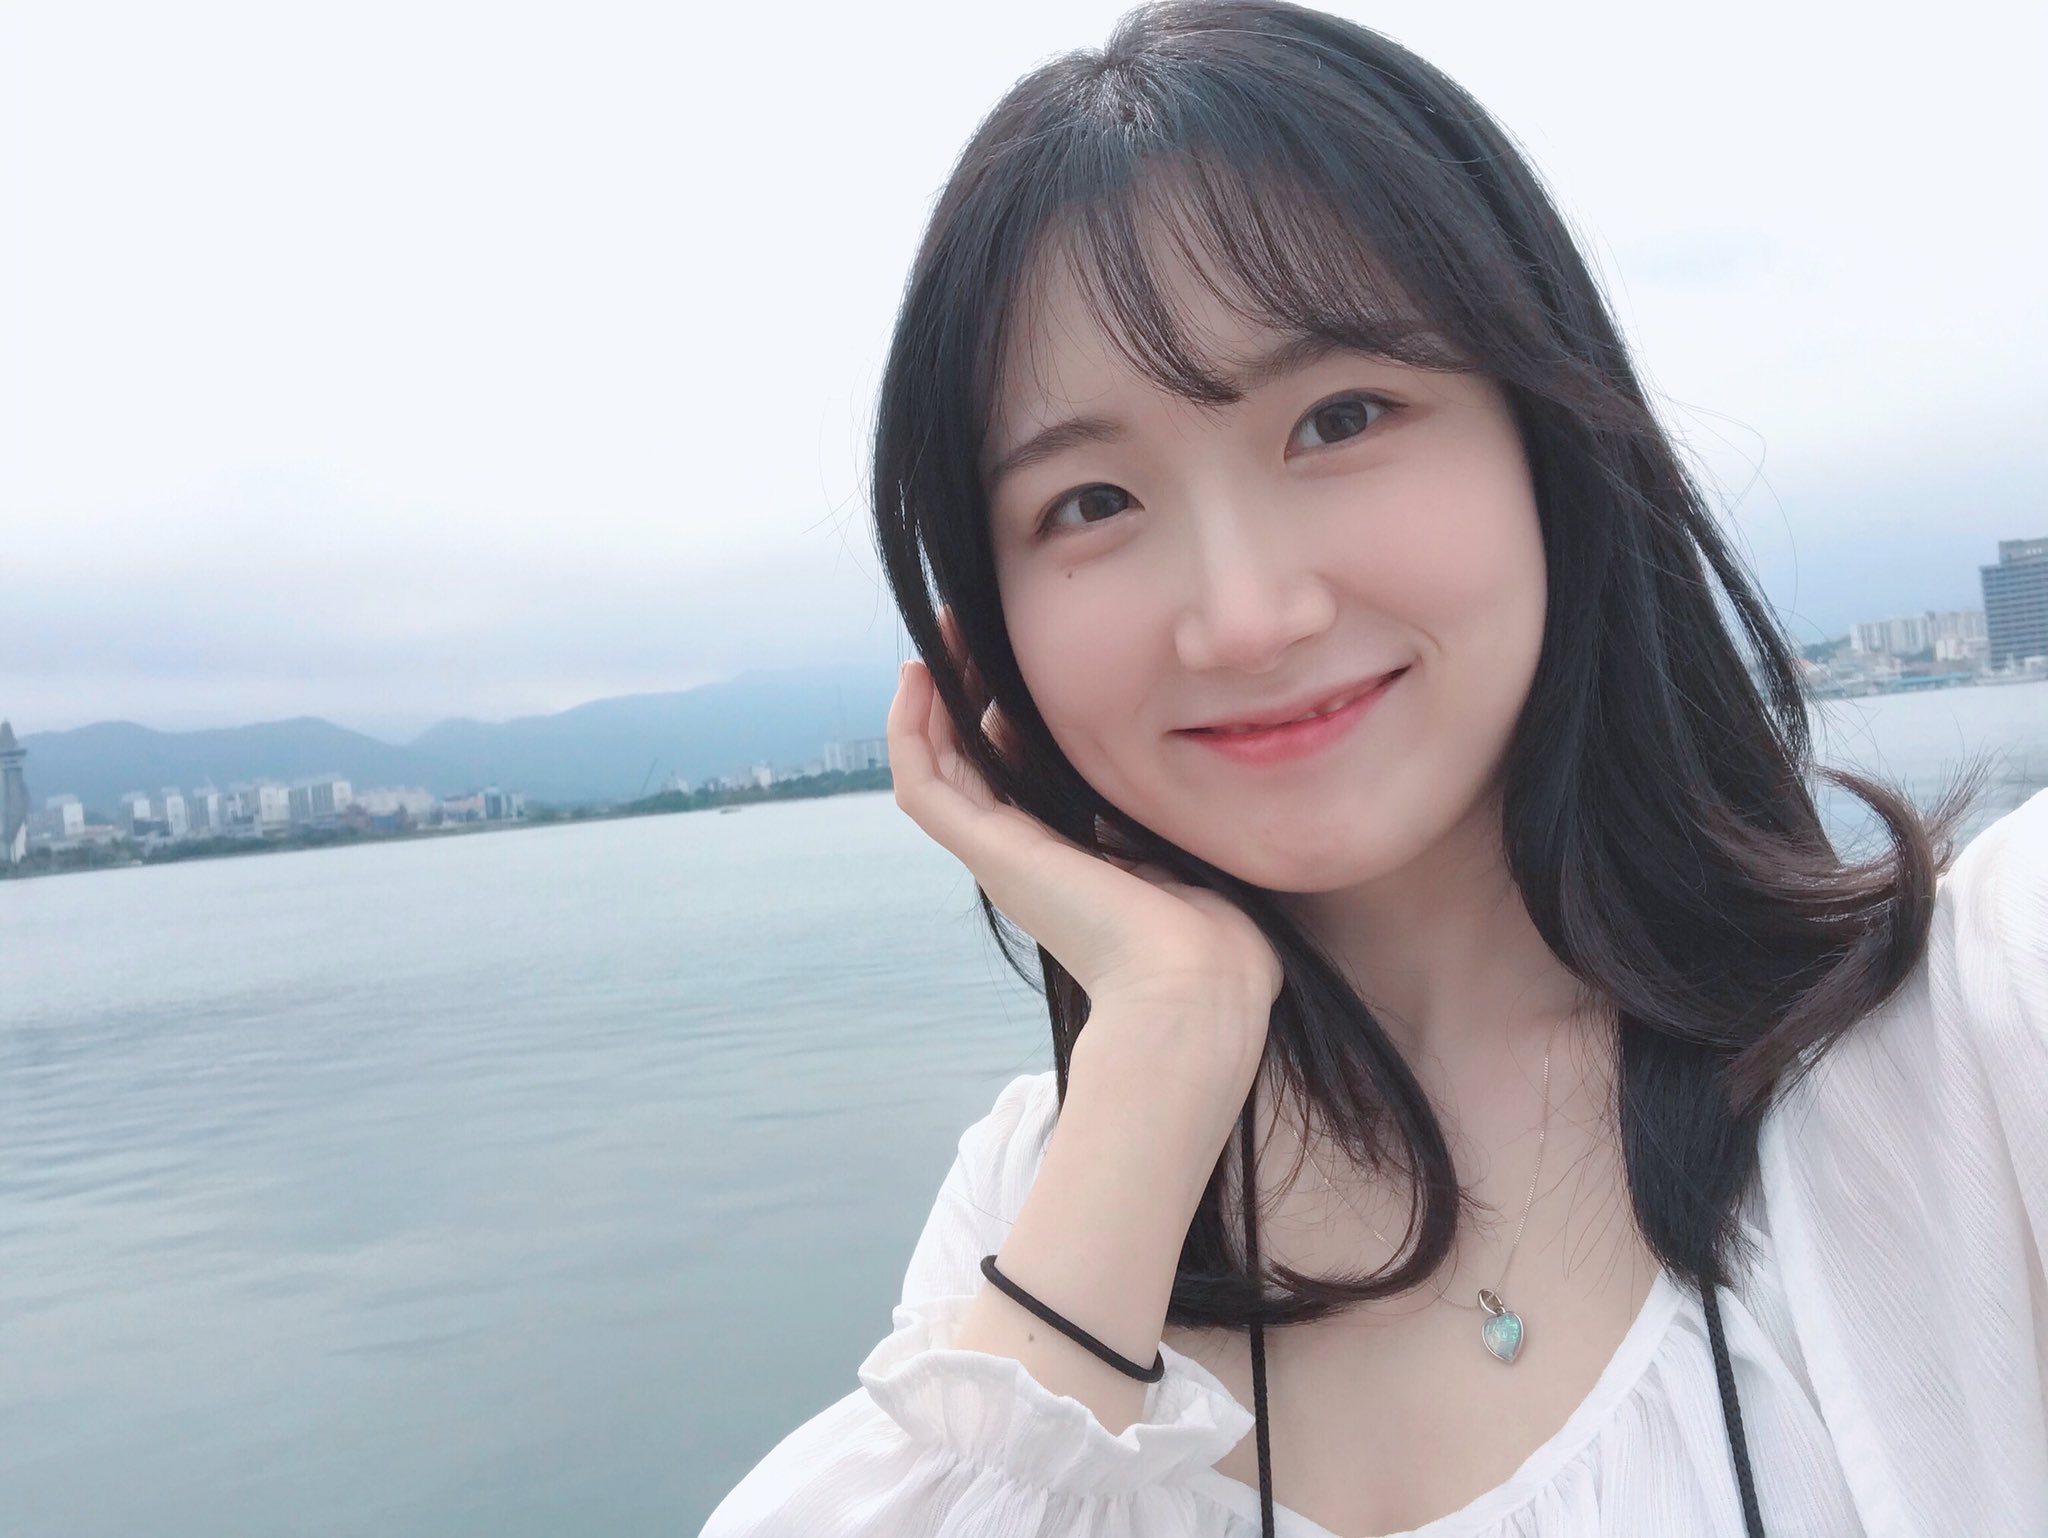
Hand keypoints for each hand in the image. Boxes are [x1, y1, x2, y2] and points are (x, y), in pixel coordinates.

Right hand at [888, 609, 1282, 1090]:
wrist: (1198, 987)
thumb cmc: (1214, 938)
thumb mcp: (1185, 845)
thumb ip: (1162, 805)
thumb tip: (1173, 752)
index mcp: (1067, 854)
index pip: (1015, 770)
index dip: (1004, 711)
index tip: (1017, 658)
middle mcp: (1024, 853)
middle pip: (968, 760)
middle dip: (966, 691)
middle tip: (967, 627)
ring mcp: (1001, 854)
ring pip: (935, 766)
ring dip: (929, 700)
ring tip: (939, 634)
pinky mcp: (990, 852)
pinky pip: (923, 783)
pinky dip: (910, 731)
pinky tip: (917, 676)